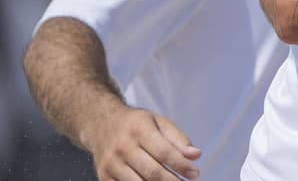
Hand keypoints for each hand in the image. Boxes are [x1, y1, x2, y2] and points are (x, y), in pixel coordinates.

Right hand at [86, 105, 200, 180]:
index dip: (181, 165)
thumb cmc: (136, 124)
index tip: (195, 173)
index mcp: (139, 129)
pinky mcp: (103, 176)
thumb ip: (178, 139)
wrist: (102, 124)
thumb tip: (195, 155)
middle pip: (152, 171)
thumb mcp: (159, 122)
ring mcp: (111, 163)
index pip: (164, 152)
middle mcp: (123, 146)